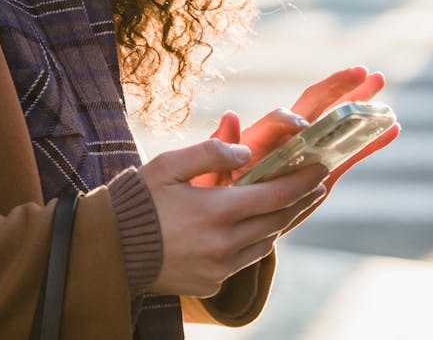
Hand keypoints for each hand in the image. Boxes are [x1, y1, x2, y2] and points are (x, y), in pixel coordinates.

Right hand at [140, 139, 326, 296]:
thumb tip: (245, 151)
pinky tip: (249, 230)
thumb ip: (209, 153)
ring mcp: (220, 267)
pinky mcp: (212, 282)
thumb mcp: (168, 165)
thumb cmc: (137, 200)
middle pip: (278, 220)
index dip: (303, 180)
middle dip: (300, 200)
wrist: (111, 248)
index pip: (276, 194)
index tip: (321, 168)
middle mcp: (224, 242)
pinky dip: (252, 243)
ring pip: (265, 243)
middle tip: (315, 185)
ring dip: (279, 223)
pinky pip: (243, 261)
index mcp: (217, 209)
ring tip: (286, 205)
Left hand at [195, 66, 400, 220]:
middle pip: (314, 107)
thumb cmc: (214, 192)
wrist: (228, 220)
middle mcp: (286, 141)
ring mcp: (307, 155)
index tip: (301, 128)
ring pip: (337, 125)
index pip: (280, 120)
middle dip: (339, 89)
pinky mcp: (322, 173)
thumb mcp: (212, 172)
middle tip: (365, 72)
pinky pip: (349, 154)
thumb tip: (230, 117)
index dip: (291, 120)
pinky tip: (393, 129)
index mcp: (261, 139)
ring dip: (360, 107)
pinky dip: (370, 142)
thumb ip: (220, 147)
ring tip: (381, 86)